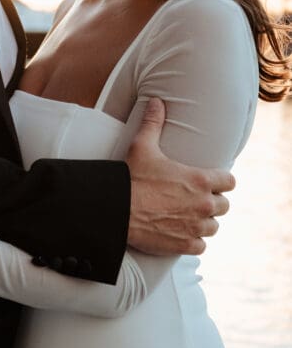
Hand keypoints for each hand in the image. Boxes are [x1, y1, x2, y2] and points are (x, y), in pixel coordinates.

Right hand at [126, 98, 235, 255]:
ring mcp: (196, 226)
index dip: (220, 181)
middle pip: (223, 205)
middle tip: (195, 198)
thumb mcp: (143, 146)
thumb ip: (154, 123)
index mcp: (200, 180)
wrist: (118, 210)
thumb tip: (157, 101)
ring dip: (204, 221)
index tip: (210, 181)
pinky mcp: (185, 244)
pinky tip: (182, 233)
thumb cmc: (132, 177)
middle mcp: (204, 204)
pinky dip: (193, 240)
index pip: (229, 182)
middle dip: (212, 202)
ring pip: (213, 226)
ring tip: (190, 216)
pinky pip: (201, 245)